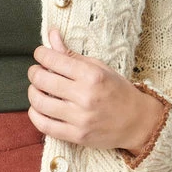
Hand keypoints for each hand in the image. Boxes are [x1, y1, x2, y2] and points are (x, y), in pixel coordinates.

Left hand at [27, 27, 166, 155]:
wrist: (138, 122)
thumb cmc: (118, 91)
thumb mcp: (99, 68)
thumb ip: (72, 54)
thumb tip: (51, 35)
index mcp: (92, 75)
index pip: (53, 59)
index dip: (41, 54)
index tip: (40, 54)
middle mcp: (85, 96)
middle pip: (42, 79)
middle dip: (34, 72)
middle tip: (37, 71)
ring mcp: (80, 118)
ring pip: (39, 102)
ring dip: (33, 92)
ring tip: (38, 89)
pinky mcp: (77, 136)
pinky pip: (44, 126)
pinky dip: (35, 115)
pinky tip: (38, 108)